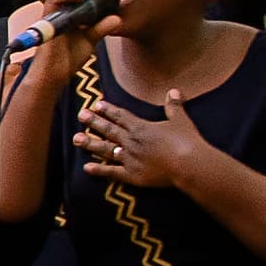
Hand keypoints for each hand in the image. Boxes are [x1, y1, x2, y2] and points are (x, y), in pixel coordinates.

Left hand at [77, 92, 207, 192]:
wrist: (189, 165)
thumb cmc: (187, 141)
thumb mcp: (181, 120)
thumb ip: (174, 106)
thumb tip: (174, 90)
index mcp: (141, 128)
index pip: (121, 116)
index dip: (108, 110)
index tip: (96, 104)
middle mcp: (131, 141)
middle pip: (109, 130)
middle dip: (93, 122)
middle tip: (79, 114)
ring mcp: (129, 158)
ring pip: (105, 149)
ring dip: (90, 144)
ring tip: (75, 139)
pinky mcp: (132, 175)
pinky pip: (112, 172)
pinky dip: (99, 170)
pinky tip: (86, 168)